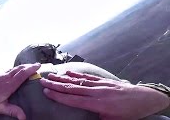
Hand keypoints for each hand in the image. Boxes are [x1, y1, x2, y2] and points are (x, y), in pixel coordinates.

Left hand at [0, 63, 40, 119]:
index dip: (31, 69)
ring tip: (30, 66)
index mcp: (8, 85)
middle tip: (38, 65)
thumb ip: (12, 111)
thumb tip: (24, 118)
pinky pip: (9, 69)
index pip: (22, 74)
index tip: (38, 66)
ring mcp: (0, 74)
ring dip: (23, 66)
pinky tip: (17, 71)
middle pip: (20, 68)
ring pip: (14, 68)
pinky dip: (17, 68)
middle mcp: (5, 77)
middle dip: (29, 66)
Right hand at [40, 71, 169, 119]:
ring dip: (63, 78)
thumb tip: (81, 119)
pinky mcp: (103, 80)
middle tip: (43, 81)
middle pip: (72, 87)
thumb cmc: (129, 113)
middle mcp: (96, 92)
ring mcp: (99, 84)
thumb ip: (96, 118)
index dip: (58, 96)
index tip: (46, 92)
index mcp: (98, 103)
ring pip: (77, 80)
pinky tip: (68, 72)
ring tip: (50, 75)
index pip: (73, 99)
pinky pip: (87, 76)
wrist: (145, 98)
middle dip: (56, 84)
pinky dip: (76, 74)